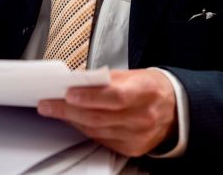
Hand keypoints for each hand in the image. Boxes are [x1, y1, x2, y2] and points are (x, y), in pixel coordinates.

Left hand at [36, 69, 176, 157]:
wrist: (174, 110)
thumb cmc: (152, 88)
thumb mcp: (134, 75)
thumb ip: (106, 78)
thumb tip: (77, 80)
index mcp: (146, 92)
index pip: (114, 96)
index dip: (89, 96)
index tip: (68, 93)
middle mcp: (143, 117)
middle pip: (99, 116)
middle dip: (68, 110)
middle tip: (48, 103)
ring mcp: (138, 136)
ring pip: (96, 130)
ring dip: (72, 120)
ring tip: (55, 110)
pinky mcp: (132, 148)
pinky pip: (102, 140)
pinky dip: (85, 129)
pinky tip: (75, 121)